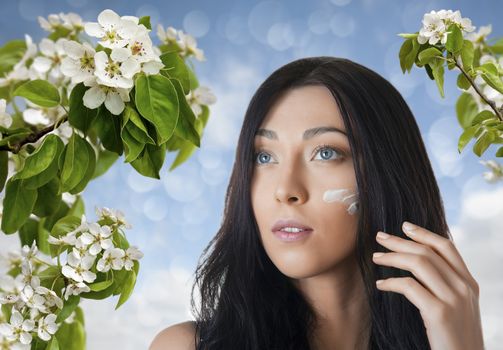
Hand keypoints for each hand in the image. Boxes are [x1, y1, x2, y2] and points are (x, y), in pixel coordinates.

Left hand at [372, 221, 484, 349]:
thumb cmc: (455, 337)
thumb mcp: (458, 306)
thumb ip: (445, 285)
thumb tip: (418, 263)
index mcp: (469, 283)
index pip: (447, 247)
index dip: (424, 233)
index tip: (404, 226)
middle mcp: (464, 287)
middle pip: (427, 252)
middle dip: (400, 241)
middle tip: (379, 237)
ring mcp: (453, 300)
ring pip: (418, 263)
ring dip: (392, 257)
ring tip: (375, 258)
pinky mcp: (439, 313)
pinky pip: (409, 287)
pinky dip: (391, 282)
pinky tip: (381, 284)